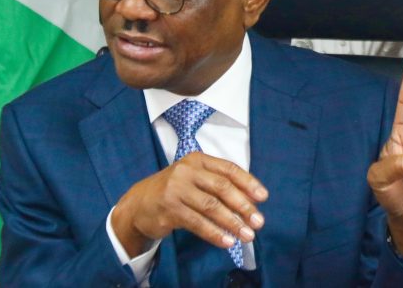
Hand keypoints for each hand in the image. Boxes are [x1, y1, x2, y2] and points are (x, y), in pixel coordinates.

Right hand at [111, 152, 267, 255]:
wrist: (139, 203)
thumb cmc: (174, 190)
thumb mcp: (194, 179)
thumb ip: (218, 184)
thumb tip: (252, 201)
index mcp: (197, 160)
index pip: (228, 169)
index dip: (248, 182)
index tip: (263, 197)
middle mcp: (186, 171)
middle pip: (221, 187)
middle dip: (243, 206)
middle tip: (258, 221)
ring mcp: (176, 189)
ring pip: (211, 206)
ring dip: (232, 222)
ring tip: (247, 236)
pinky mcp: (169, 209)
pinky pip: (197, 223)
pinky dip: (214, 233)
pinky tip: (226, 241)